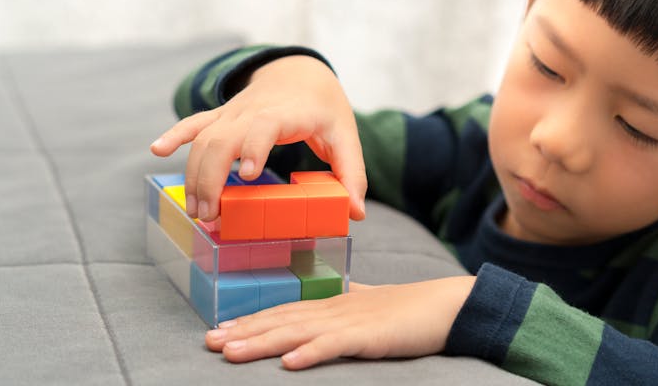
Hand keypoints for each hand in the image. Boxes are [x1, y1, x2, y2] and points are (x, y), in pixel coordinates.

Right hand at [150, 55, 366, 221]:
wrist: (302, 73)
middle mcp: (254, 110)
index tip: (247, 175)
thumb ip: (351, 173)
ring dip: (194, 173)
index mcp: (286, 113)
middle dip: (211, 177)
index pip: (265, 126)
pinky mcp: (223, 116)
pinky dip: (175, 135)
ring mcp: (234, 112)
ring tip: (195, 209)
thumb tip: (355, 213)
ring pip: (204, 137)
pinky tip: (156, 150)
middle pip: (223, 138)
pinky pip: (195, 123)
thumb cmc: (324, 108)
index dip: (254, 147)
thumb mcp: (346, 136)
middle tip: (210, 215)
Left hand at [204, 277, 475, 368]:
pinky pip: (335, 345)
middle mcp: (335, 310)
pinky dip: (311, 353)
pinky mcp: (370, 336)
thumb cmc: (410, 308)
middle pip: (282, 320)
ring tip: (232, 353)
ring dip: (263, 342)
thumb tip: (341, 294)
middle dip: (244, 331)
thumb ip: (352, 301)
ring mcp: (351, 321)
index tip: (222, 329)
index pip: (284, 311)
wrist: (447, 304)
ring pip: (298, 332)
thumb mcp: (372, 305)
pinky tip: (289, 364)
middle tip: (210, 341)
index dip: (252, 320)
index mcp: (334, 304)